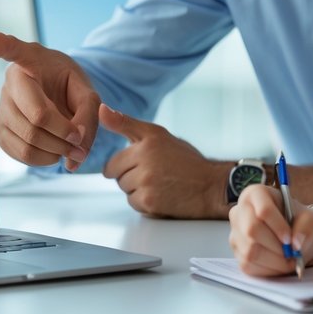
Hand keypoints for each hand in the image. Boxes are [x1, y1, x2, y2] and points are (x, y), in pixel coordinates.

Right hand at [0, 30, 99, 171]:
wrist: (58, 98)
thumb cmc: (70, 86)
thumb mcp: (87, 91)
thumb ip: (88, 113)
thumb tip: (76, 148)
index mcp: (30, 61)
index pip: (10, 49)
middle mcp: (10, 83)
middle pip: (36, 117)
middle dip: (65, 135)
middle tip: (82, 142)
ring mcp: (2, 109)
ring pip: (29, 140)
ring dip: (58, 151)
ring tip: (74, 148)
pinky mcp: (1, 132)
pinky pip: (21, 154)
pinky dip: (45, 159)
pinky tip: (56, 150)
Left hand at [99, 104, 230, 218]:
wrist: (212, 186)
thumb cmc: (186, 160)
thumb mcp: (158, 135)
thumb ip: (126, 123)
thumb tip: (101, 109)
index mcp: (146, 142)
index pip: (112, 162)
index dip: (125, 165)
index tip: (142, 165)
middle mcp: (145, 161)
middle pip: (118, 178)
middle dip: (131, 177)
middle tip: (156, 174)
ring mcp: (146, 182)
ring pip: (126, 191)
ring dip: (138, 191)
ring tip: (161, 184)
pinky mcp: (150, 202)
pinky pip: (134, 204)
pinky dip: (146, 203)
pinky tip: (163, 196)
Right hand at [229, 185, 312, 276]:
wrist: (296, 236)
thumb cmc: (301, 222)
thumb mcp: (311, 220)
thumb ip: (307, 229)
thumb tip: (296, 244)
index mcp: (255, 194)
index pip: (263, 210)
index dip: (278, 226)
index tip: (290, 239)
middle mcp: (239, 211)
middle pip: (252, 231)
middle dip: (276, 246)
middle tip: (292, 253)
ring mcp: (235, 233)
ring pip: (250, 251)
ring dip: (275, 260)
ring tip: (289, 259)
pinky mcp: (237, 253)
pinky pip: (250, 265)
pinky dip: (269, 269)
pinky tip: (280, 263)